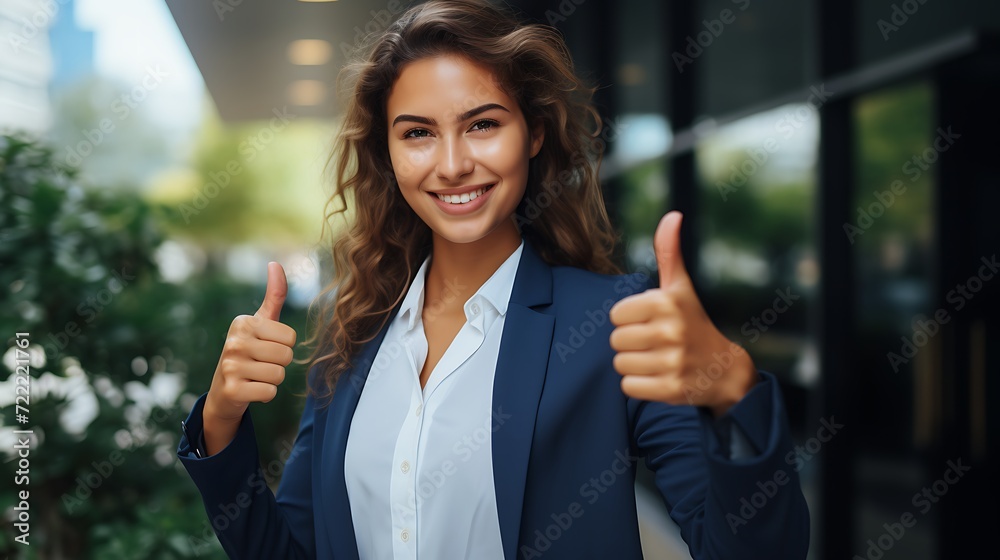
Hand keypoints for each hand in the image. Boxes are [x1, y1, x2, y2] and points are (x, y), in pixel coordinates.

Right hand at [203, 262, 296, 453]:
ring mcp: (230, 366)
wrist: (223, 391)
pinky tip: (250, 390)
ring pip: (279, 375)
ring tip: (255, 376)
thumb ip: (274, 296)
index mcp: (243, 322)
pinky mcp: (231, 389)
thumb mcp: (261, 323)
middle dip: (279, 364)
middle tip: (260, 364)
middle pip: (286, 356)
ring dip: (272, 380)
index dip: (284, 346)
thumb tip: (275, 263)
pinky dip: (265, 395)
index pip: (291, 337)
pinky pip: (270, 392)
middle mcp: (234, 341)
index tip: (265, 347)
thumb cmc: (249, 351)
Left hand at [608, 211, 756, 416]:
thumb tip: (673, 215)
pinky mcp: (671, 389)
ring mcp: (672, 361)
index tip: (649, 322)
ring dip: (633, 365)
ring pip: (620, 365)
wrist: (725, 370)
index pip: (616, 314)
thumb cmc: (693, 323)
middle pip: (616, 340)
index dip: (629, 320)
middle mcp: (670, 330)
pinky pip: (628, 387)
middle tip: (653, 344)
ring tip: (656, 360)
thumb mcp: (682, 288)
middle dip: (630, 343)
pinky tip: (658, 377)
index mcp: (667, 302)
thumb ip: (669, 253)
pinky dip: (638, 386)